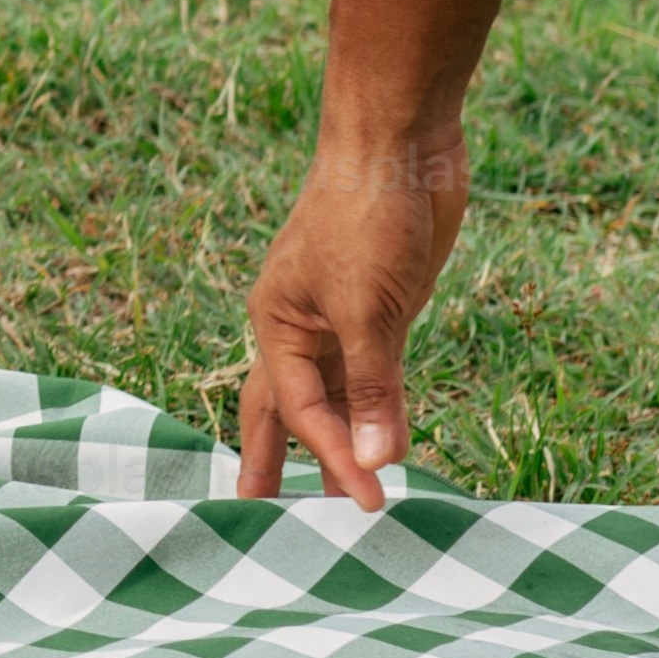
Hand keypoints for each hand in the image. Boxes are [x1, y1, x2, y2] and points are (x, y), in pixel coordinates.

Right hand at [239, 111, 464, 507]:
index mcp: (278, 323)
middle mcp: (303, 327)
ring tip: (341, 497)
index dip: (332, 458)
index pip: (301, 411)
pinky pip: (376, 375)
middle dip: (273, 459)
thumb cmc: (365, 215)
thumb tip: (380, 463)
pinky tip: (390, 439)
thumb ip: (375, 388)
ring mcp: (344, 318)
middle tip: (258, 513)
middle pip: (286, 408)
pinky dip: (381, 410)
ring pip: (336, 396)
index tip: (369, 503)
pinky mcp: (383, 308)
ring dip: (340, 443)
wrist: (400, 143)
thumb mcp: (369, 309)